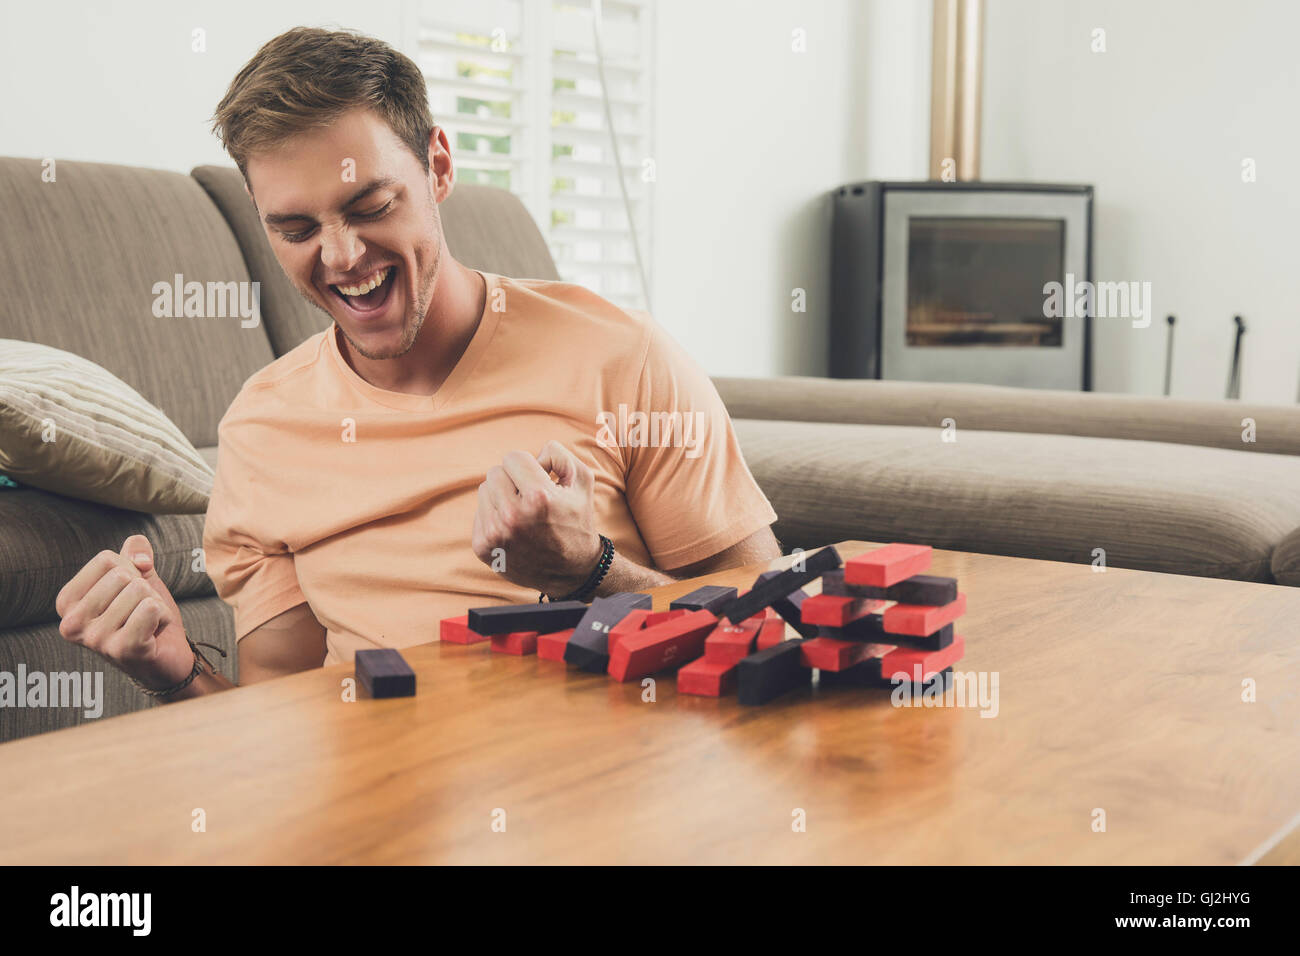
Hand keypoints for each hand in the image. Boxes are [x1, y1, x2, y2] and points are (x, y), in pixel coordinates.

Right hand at [56, 534, 194, 691]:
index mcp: (67, 602)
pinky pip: (150, 608)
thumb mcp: (139, 578)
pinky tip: (155, 632)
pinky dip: (163, 615)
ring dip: (155, 604)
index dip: (130, 571)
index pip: (106, 560)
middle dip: (144, 589)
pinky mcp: (122, 650)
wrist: (166, 657)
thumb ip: (134, 554)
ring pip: (140, 592)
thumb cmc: (145, 616)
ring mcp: (95, 639)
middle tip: (141, 612)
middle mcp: (72, 623)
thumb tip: (139, 553)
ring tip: (147, 623)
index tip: (129, 594)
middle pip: (123, 576)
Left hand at [471, 439, 601, 596]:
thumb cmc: (577, 521)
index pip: (512, 457)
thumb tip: (534, 453)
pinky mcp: (483, 547)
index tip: (540, 480)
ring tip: (523, 514)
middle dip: (513, 480)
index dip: (528, 465)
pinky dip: (495, 516)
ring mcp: (495, 534)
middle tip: (531, 498)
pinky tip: (514, 529)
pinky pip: (480, 512)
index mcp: (539, 497)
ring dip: (502, 497)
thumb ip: (559, 454)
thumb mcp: (582, 481)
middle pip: (495, 472)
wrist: (572, 572)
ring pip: (484, 491)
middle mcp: (513, 516)